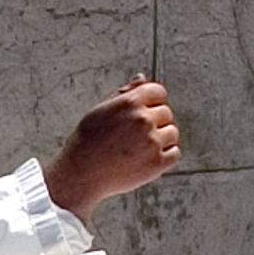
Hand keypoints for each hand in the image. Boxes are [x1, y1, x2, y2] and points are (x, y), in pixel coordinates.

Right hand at [45, 76, 179, 219]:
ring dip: (161, 140)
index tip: (140, 117)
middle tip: (133, 139)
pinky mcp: (156, 163)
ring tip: (138, 150)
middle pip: (166, 114)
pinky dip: (164, 157)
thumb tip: (142, 78)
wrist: (79, 176)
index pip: (158, 92)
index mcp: (131, 102)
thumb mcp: (100, 111)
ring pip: (172, 133)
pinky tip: (146, 161)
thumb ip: (124, 94)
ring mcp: (152, 142)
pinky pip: (174, 154)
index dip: (151, 104)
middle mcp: (143, 119)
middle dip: (154, 123)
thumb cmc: (87, 142)